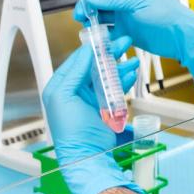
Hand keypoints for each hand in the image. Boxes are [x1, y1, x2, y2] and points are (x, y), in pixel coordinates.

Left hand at [42, 34, 145, 193]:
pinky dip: (123, 80)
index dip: (91, 48)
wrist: (88, 156)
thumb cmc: (71, 131)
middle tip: (123, 41)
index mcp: (60, 86)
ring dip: (120, 66)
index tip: (104, 37)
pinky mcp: (104, 108)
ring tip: (133, 56)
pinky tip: (132, 72)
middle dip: (110, 54)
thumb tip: (85, 52)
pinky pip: (115, 89)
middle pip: (94, 66)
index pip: (76, 60)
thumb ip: (74, 72)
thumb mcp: (65, 96)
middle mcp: (75, 91)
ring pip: (107, 76)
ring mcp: (91, 99)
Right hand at [75, 0, 193, 97]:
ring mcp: (127, 17)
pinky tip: (100, 41)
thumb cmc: (167, 16)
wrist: (182, 36)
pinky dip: (104, 36)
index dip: (88, 0)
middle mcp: (126, 2)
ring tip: (90, 32)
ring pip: (103, 19)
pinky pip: (111, 33)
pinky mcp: (129, 32)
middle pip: (100, 4)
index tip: (79, 10)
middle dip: (89, 12)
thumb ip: (113, 0)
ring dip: (95, 25)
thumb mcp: (137, 4)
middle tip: (81, 21)